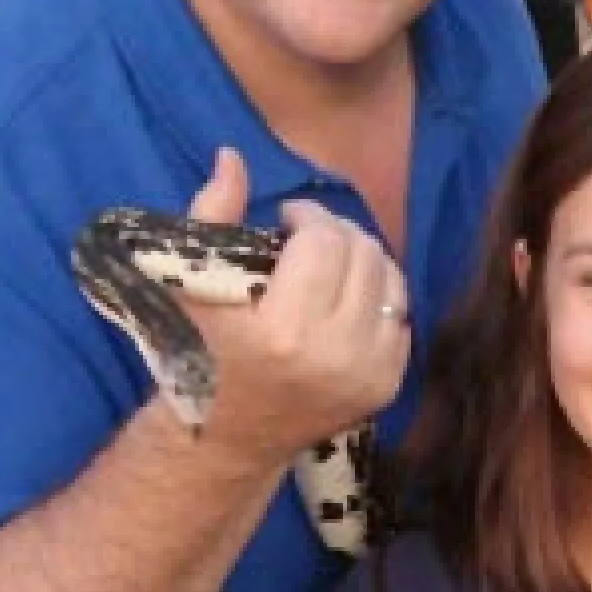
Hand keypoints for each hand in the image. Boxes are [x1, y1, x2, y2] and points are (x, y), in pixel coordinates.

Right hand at [174, 148, 411, 468]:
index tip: (287, 219)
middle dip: (336, 232)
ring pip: (391, 280)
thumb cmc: (199, 353)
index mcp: (283, 330)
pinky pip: (402, 315)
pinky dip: (377, 298)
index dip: (307, 216)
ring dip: (363, 259)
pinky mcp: (386, 387)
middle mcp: (335, 354)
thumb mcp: (189, 284)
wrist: (225, 436)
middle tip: (309, 237)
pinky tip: (345, 300)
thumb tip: (233, 155)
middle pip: (363, 254)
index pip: (323, 241)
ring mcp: (366, 374)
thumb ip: (212, 214)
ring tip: (330, 263)